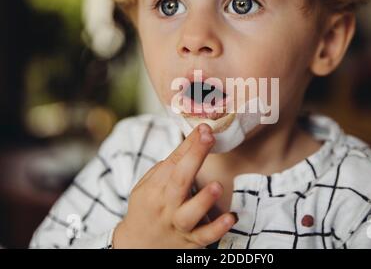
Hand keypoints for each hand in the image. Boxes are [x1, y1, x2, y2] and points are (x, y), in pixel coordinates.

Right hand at [112, 123, 236, 247]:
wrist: (137, 246)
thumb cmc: (148, 208)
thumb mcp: (149, 185)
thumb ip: (169, 166)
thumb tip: (194, 140)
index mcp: (155, 189)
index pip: (173, 162)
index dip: (190, 144)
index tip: (205, 127)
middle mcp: (166, 206)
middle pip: (179, 181)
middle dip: (194, 157)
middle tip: (209, 138)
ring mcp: (179, 225)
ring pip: (190, 214)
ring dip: (204, 199)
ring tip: (217, 186)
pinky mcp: (191, 242)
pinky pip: (204, 237)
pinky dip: (217, 228)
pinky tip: (230, 218)